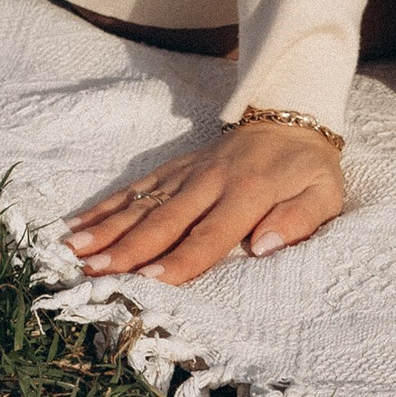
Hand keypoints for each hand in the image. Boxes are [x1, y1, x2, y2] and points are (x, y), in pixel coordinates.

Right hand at [64, 120, 345, 286]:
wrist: (291, 117)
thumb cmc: (307, 170)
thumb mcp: (324, 194)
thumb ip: (299, 220)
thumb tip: (265, 246)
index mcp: (248, 194)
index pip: (210, 235)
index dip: (180, 259)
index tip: (149, 279)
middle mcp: (210, 182)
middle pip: (164, 220)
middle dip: (127, 248)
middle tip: (92, 271)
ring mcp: (187, 173)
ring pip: (142, 203)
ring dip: (106, 228)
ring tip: (71, 251)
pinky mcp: (174, 168)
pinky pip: (137, 187)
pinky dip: (106, 206)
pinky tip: (76, 224)